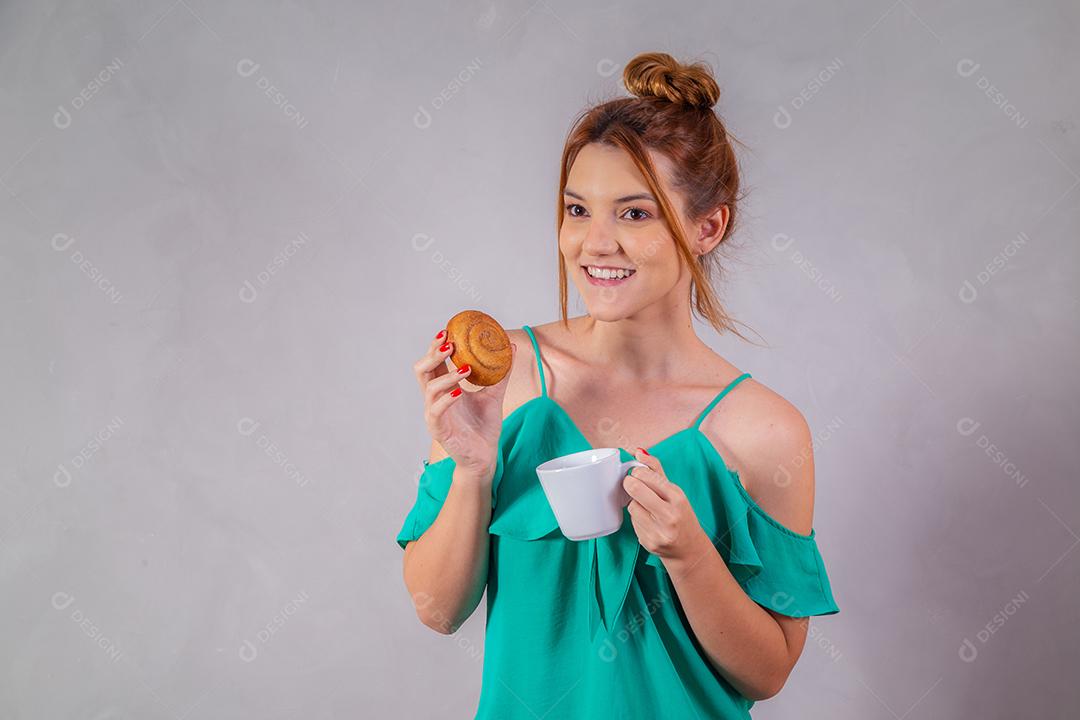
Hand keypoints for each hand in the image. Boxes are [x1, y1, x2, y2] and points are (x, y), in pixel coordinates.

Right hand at [413, 328, 515, 478]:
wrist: (484, 455)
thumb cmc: (484, 425)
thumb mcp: (495, 394)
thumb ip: (501, 373)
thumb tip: (512, 348)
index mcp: (445, 387)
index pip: (434, 361)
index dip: (437, 346)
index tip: (448, 330)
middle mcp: (435, 398)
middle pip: (422, 369)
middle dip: (434, 354)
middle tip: (450, 344)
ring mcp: (433, 413)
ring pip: (429, 387)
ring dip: (447, 375)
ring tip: (466, 369)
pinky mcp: (437, 428)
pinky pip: (436, 410)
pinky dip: (447, 398)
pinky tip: (460, 392)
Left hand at [623, 448, 709, 563]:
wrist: (688, 549)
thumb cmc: (681, 515)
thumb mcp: (675, 492)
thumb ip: (656, 470)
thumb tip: (638, 451)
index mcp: (678, 498)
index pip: (647, 476)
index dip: (638, 472)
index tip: (638, 473)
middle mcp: (669, 515)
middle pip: (635, 489)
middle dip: (630, 483)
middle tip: (631, 483)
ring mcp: (658, 531)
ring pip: (632, 506)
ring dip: (635, 504)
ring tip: (647, 507)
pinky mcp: (648, 543)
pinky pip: (633, 523)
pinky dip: (637, 519)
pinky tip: (649, 522)